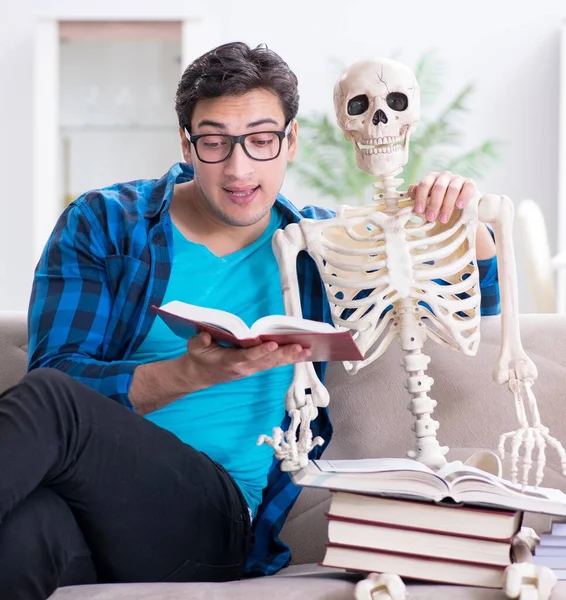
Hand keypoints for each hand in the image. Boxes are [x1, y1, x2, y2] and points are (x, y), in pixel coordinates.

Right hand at [176, 332, 311, 391]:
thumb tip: (207, 336)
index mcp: (231, 361)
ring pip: (273, 363)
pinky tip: (300, 354)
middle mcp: (244, 367)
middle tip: (301, 347)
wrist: (198, 375)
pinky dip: (287, 358)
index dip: (260, 351)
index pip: (248, 356)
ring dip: (291, 357)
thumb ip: (200, 341)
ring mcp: (251, 369)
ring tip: (307, 351)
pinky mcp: (254, 367)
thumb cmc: (198, 358)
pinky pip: (273, 363)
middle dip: (285, 353)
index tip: (272, 344)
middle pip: (267, 360)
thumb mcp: (194, 347)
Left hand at [408, 170, 476, 222]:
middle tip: (431, 218)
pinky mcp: (470, 183)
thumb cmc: (437, 204)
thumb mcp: (426, 201)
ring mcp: (458, 179)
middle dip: (434, 204)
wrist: (459, 208)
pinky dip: (463, 197)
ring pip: (452, 189)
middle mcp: (444, 176)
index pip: (424, 184)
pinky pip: (468, 188)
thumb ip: (418, 196)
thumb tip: (411, 193)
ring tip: (443, 219)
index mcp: (431, 178)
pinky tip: (459, 206)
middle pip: (438, 187)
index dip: (421, 197)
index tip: (418, 211)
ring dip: (447, 205)